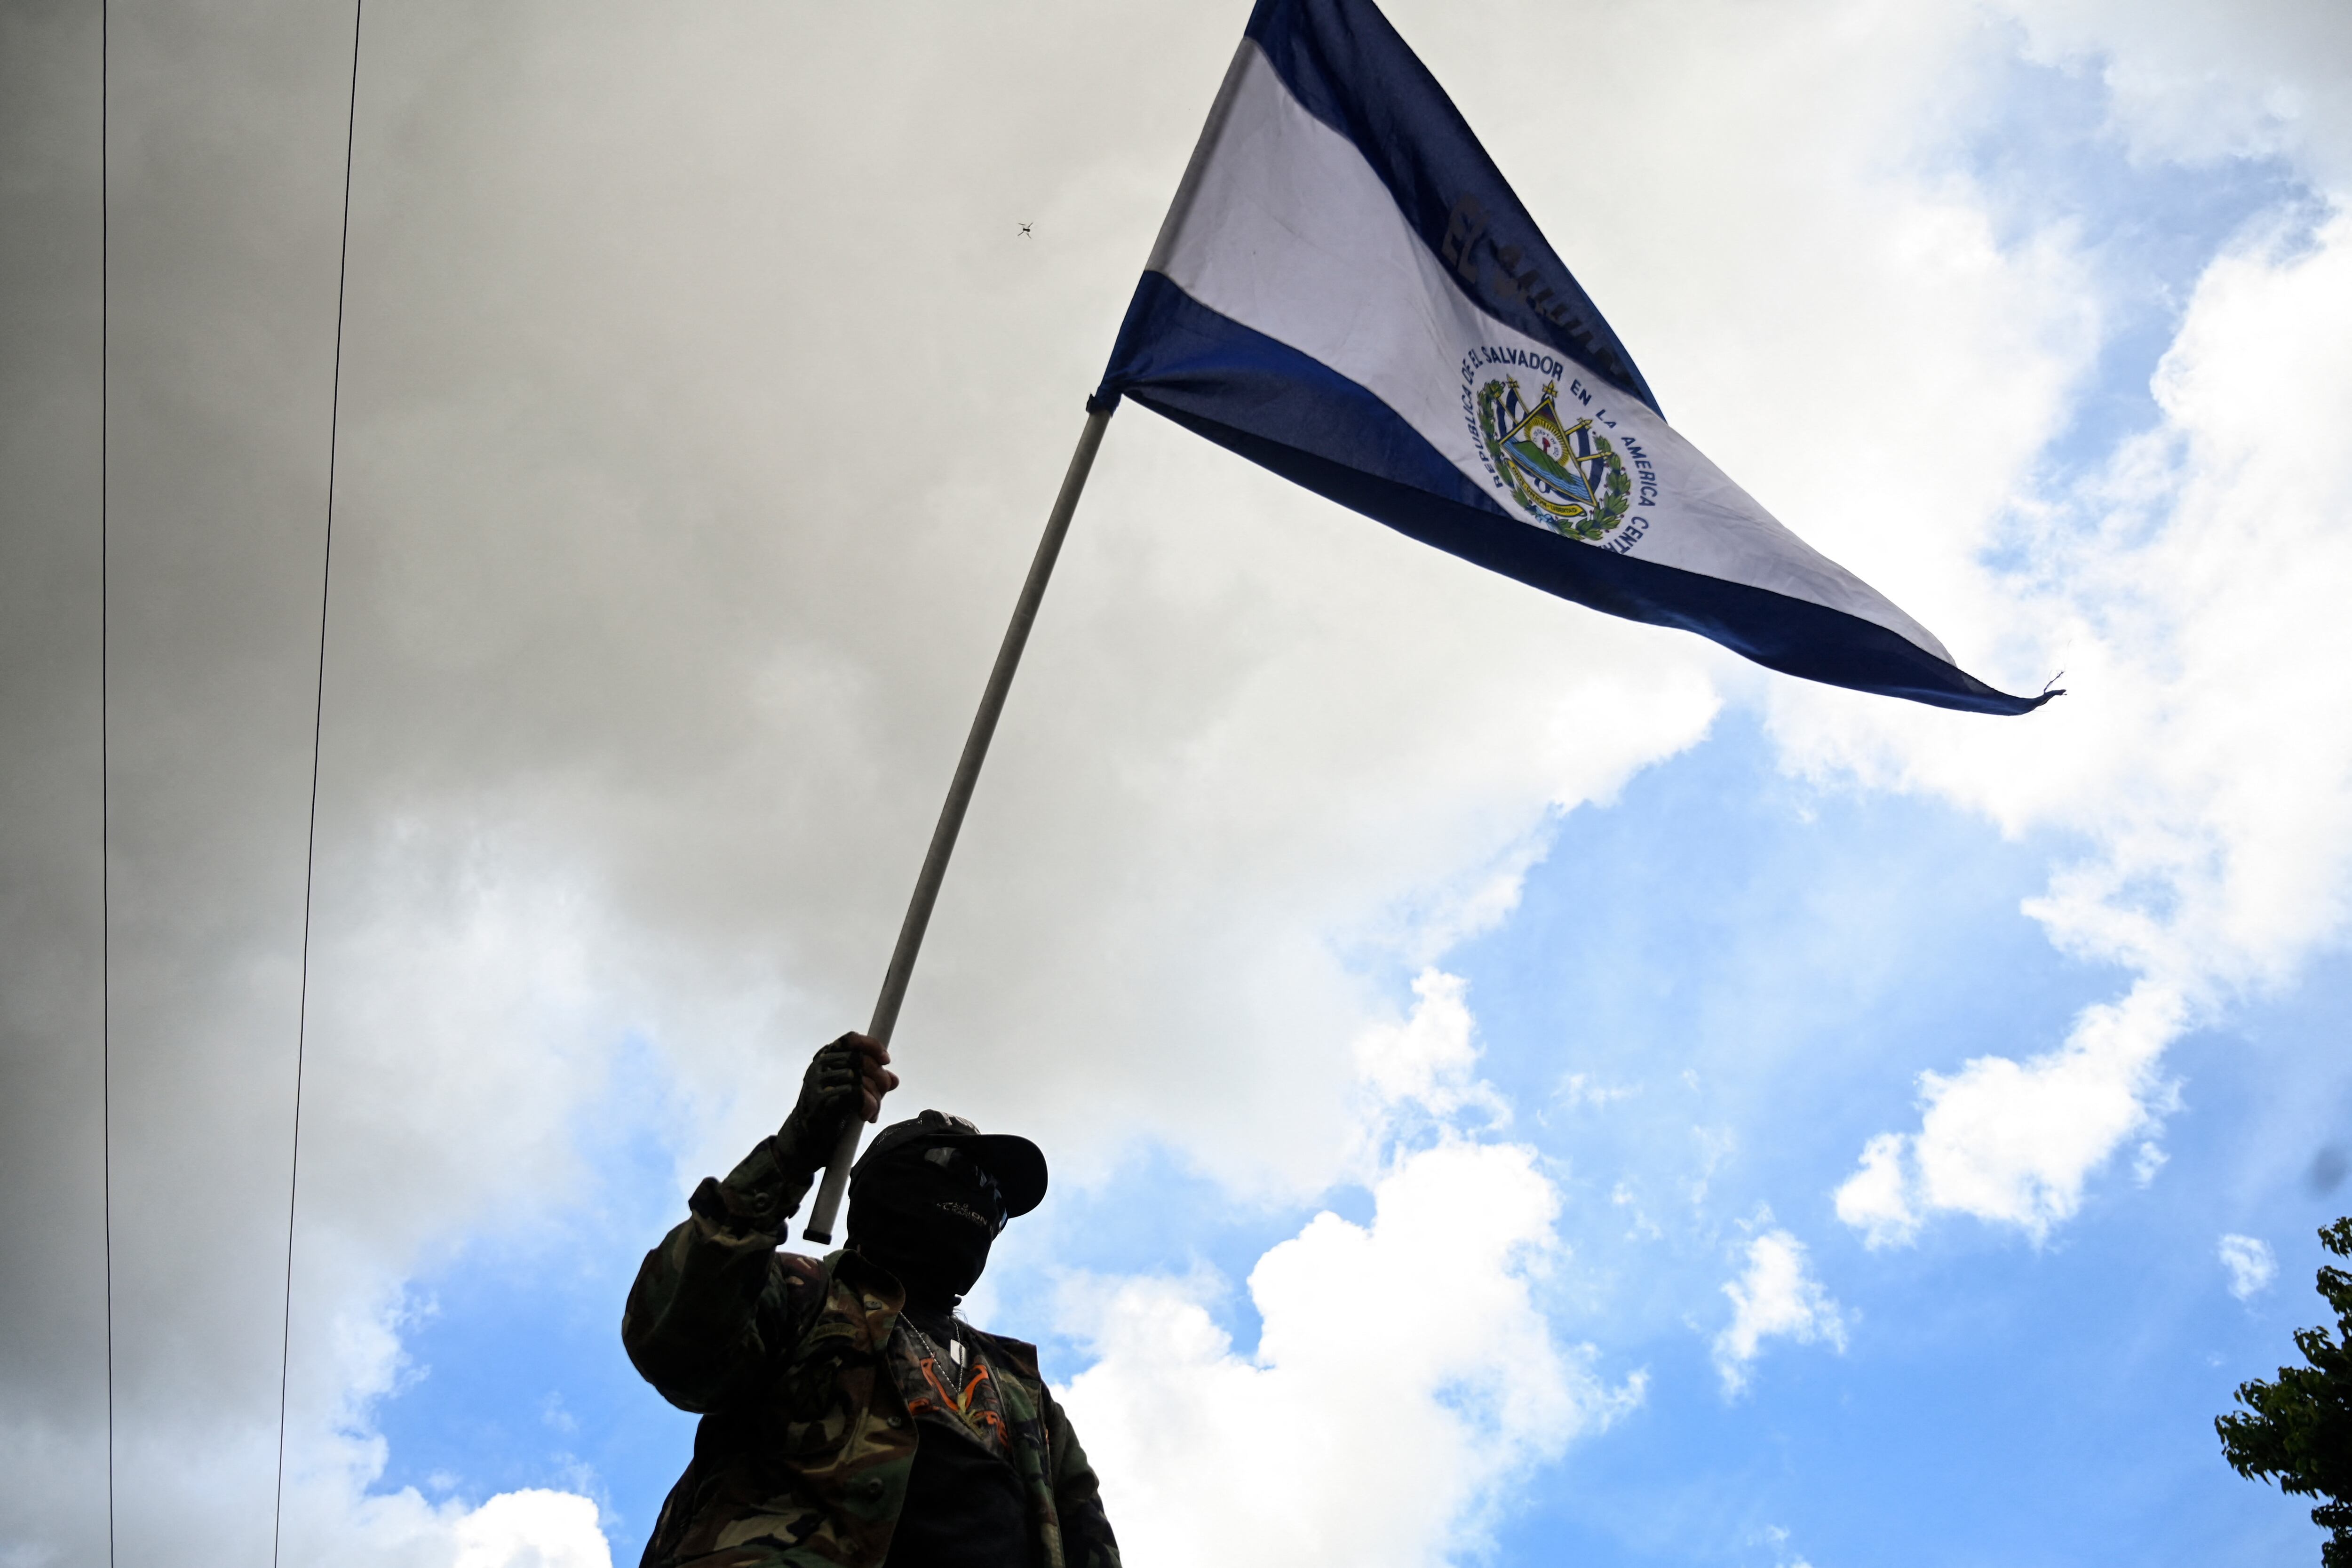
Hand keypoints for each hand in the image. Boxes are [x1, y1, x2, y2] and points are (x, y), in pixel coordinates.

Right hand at [775, 1032, 897, 1175]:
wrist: (807, 1136)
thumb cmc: (831, 1109)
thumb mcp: (852, 1091)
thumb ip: (871, 1082)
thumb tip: (894, 1080)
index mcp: (827, 1057)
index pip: (851, 1039)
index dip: (872, 1046)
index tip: (886, 1060)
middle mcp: (821, 1064)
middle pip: (860, 1059)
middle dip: (879, 1077)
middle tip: (884, 1091)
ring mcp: (818, 1080)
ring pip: (859, 1078)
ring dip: (874, 1097)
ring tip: (874, 1111)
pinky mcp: (820, 1098)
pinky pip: (854, 1093)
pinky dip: (868, 1105)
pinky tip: (867, 1116)